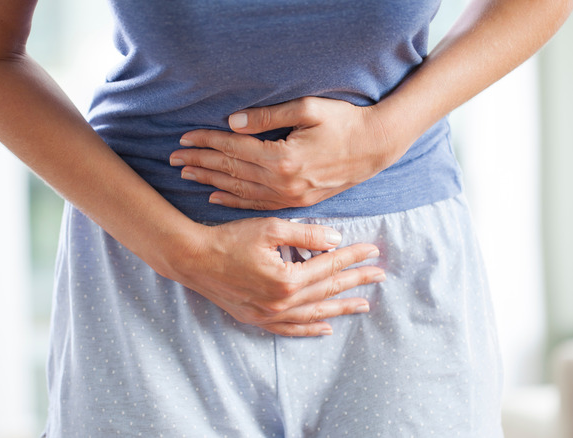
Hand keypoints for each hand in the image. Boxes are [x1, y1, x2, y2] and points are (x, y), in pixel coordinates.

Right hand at [165, 217, 384, 336]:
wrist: (193, 259)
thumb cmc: (229, 239)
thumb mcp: (269, 228)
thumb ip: (306, 234)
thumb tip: (337, 240)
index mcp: (287, 279)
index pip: (329, 267)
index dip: (353, 257)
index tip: (373, 251)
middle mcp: (281, 302)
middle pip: (327, 291)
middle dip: (356, 282)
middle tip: (380, 276)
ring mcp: (269, 315)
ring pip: (314, 313)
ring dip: (341, 308)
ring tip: (364, 305)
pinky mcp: (257, 319)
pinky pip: (290, 328)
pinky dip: (310, 328)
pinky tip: (326, 327)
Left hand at [170, 97, 399, 209]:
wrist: (375, 148)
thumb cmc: (344, 122)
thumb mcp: (308, 109)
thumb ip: (268, 116)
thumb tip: (233, 122)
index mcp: (283, 158)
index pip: (234, 150)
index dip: (207, 142)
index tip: (184, 138)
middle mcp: (283, 183)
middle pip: (232, 172)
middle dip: (200, 163)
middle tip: (173, 159)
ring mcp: (290, 197)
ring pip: (240, 191)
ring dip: (211, 182)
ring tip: (187, 175)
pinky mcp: (297, 203)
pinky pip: (258, 204)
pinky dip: (234, 201)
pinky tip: (216, 197)